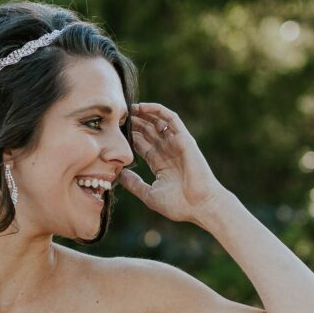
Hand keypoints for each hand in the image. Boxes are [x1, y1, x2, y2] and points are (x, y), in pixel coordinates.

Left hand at [118, 101, 226, 225]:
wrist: (200, 205)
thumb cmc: (178, 204)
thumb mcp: (149, 195)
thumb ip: (134, 184)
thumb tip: (118, 174)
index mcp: (160, 163)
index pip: (141, 144)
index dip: (128, 136)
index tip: (113, 131)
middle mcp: (168, 151)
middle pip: (148, 131)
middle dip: (134, 122)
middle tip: (117, 115)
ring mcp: (176, 144)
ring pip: (157, 122)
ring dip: (143, 113)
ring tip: (127, 107)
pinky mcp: (184, 138)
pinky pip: (171, 118)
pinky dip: (157, 110)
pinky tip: (142, 106)